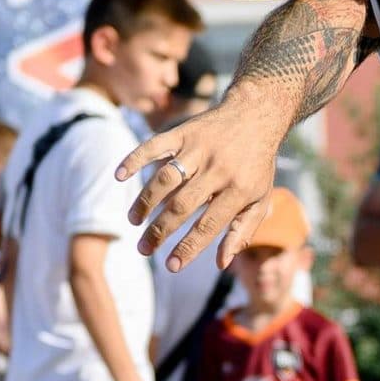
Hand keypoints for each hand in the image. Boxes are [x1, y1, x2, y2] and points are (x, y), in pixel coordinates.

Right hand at [115, 91, 281, 272]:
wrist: (257, 114)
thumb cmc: (257, 165)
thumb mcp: (260, 199)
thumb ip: (242, 231)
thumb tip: (221, 264)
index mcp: (238, 189)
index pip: (208, 225)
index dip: (189, 248)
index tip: (171, 266)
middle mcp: (217, 169)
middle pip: (181, 205)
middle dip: (160, 231)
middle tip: (144, 250)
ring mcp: (198, 149)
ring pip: (165, 178)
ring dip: (145, 201)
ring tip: (134, 221)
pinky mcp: (184, 132)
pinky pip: (155, 145)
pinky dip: (135, 158)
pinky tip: (119, 176)